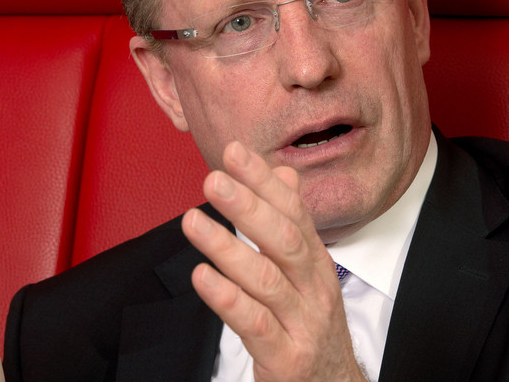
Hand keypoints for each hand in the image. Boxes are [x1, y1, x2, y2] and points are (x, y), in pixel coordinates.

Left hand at [182, 142, 366, 381]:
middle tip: (215, 179)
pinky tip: (202, 277)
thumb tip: (281, 173)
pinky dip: (228, 299)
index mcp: (316, 263)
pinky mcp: (286, 357)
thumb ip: (290, 224)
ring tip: (192, 221)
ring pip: (267, 279)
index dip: (264, 182)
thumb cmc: (311, 326)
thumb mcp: (306, 273)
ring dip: (228, 247)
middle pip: (284, 240)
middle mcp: (314, 288)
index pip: (294, 213)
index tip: (235, 152)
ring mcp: (302, 323)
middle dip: (249, 207)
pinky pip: (255, 324)